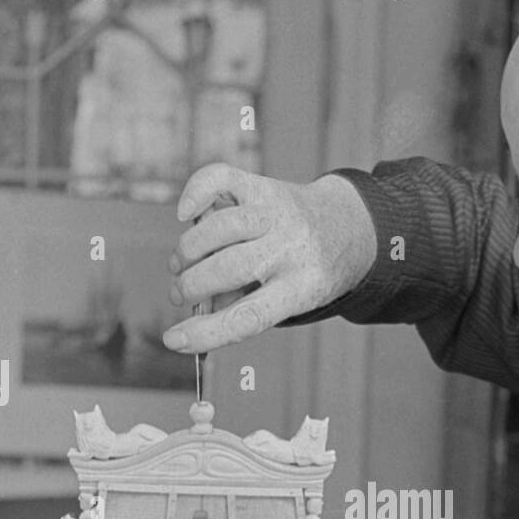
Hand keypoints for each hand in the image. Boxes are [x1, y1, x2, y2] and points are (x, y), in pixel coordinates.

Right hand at [164, 163, 375, 353]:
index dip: (206, 332)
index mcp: (303, 288)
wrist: (345, 228)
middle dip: (190, 285)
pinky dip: (194, 192)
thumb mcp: (288, 301)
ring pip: (219, 227)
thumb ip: (244, 307)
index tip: (173, 340)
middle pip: (228, 268)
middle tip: (178, 294)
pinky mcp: (264, 185)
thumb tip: (197, 311)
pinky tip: (185, 214)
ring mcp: (278, 212)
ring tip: (180, 266)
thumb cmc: (303, 274)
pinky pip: (220, 179)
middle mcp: (292, 247)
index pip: (248, 317)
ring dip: (187, 251)